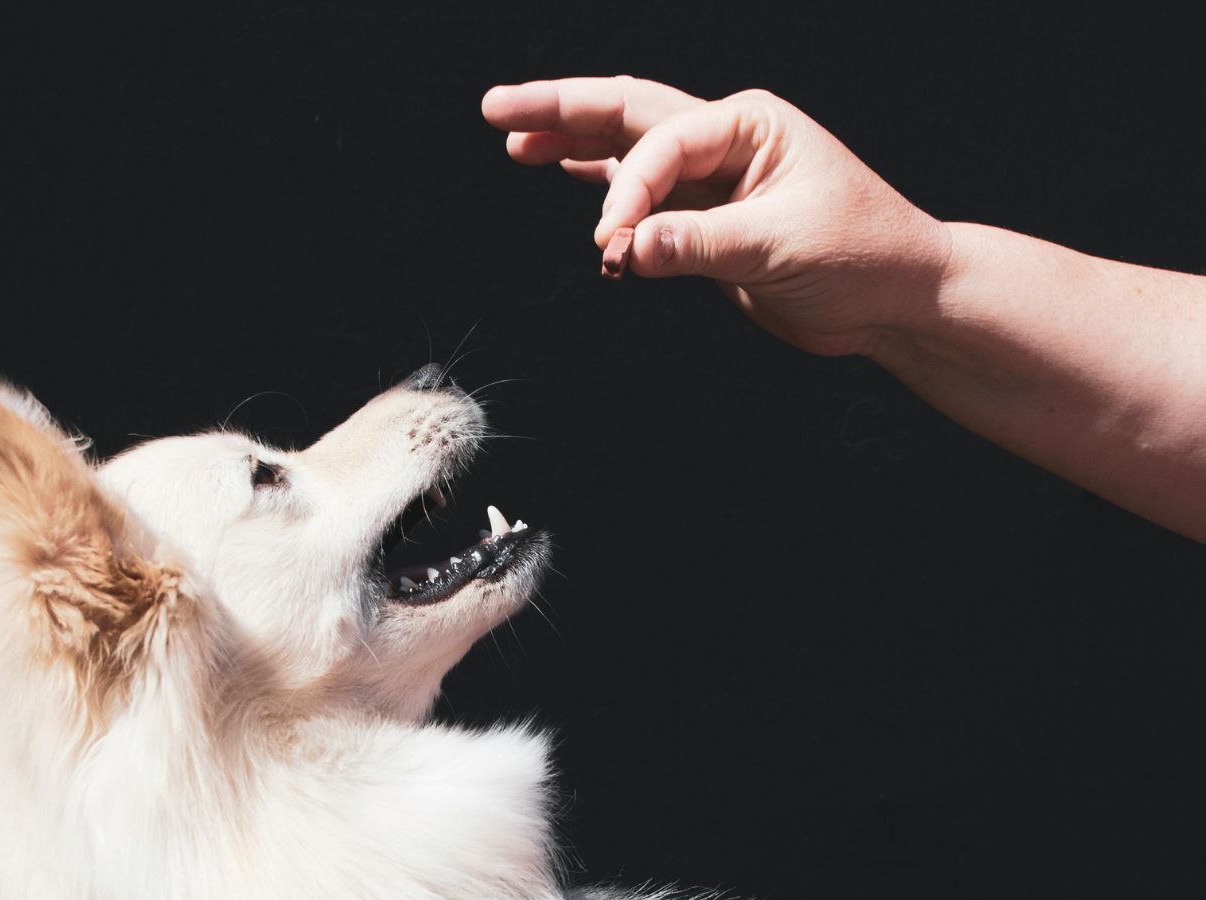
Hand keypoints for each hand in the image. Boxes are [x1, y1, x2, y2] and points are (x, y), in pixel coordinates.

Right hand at [482, 77, 951, 356]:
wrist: (897, 297)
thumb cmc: (863, 256)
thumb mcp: (782, 247)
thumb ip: (699, 243)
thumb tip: (625, 246)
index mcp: (749, 124)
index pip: (662, 144)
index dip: (627, 191)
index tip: (613, 243)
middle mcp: (726, 138)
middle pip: (627, 113)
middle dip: (560, 109)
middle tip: (497, 109)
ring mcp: (714, 176)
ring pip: (627, 147)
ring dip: (570, 141)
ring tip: (514, 139)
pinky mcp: (707, 217)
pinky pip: (642, 189)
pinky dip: (600, 181)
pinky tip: (562, 168)